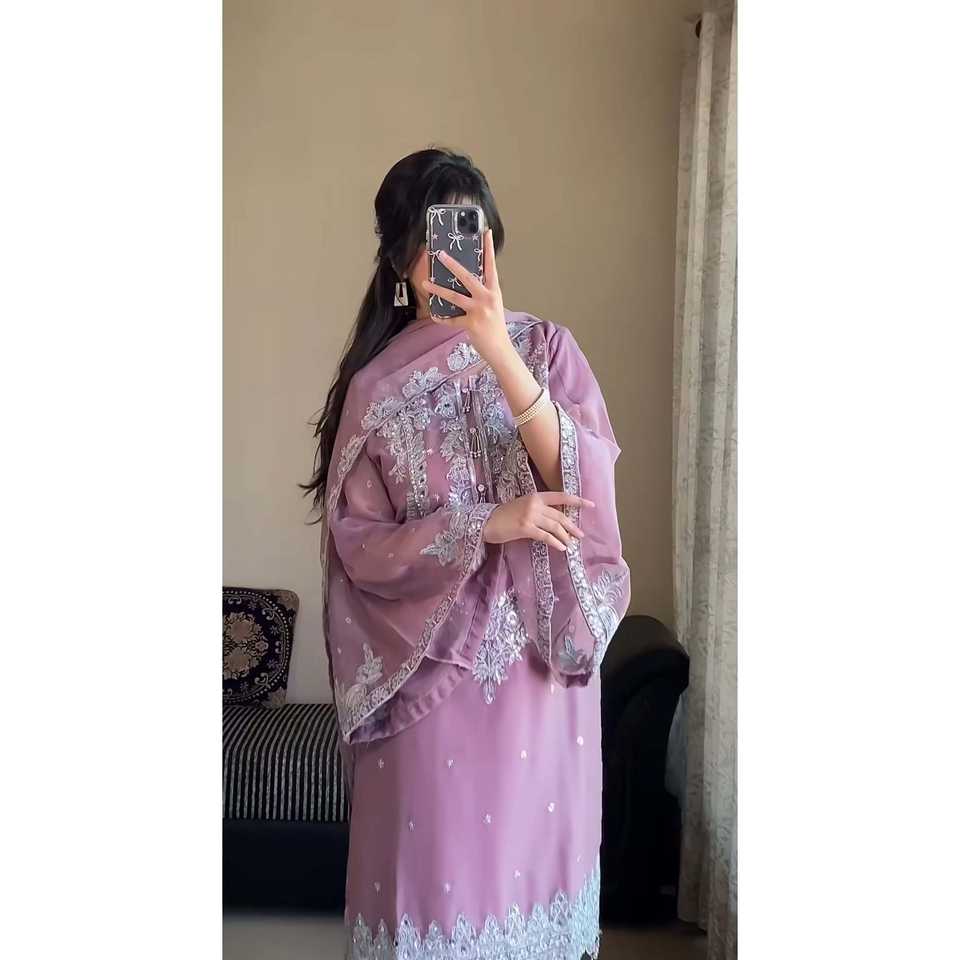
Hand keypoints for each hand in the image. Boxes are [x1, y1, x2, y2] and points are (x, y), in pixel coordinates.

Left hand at [421, 228, 508, 359]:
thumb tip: (467, 281)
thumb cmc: (495, 326)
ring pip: (455, 296)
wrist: (500, 349)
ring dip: (438, 289)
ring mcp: (479, 311)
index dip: (489, 249)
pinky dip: (441, 318)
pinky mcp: (471, 324)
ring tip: (425, 283)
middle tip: (441, 254)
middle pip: (468, 277)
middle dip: (453, 265)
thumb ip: (483, 292)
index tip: (486, 232)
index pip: (491, 266)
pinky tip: (434, 315)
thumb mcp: (493, 305)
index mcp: (494, 291)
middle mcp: (487, 298)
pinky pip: (451, 320)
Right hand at [482, 492, 594, 551]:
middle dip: (572, 526)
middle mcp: (535, 504)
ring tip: (571, 543)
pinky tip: (561, 548)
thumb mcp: (524, 506)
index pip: (561, 496)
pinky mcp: (526, 528)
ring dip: (565, 536)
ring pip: (555, 526)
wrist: (486, 522)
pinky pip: (546, 536)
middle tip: (581, 535)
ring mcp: (530, 515)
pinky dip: (555, 542)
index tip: (591, 505)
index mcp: (536, 496)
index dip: (577, 500)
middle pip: (560, 515)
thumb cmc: (505, 515)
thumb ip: (539, 509)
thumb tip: (557, 520)